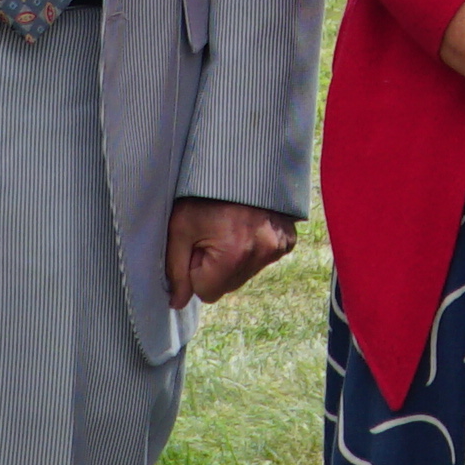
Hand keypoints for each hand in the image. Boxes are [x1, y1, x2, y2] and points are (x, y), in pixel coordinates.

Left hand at [166, 197, 297, 309]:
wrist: (239, 162)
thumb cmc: (205, 193)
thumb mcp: (181, 227)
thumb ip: (176, 269)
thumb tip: (178, 303)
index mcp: (233, 255)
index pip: (206, 293)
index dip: (195, 270)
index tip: (197, 244)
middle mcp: (262, 255)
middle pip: (227, 285)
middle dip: (215, 267)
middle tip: (211, 234)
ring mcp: (279, 248)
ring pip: (245, 274)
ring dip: (233, 259)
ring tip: (227, 228)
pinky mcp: (288, 240)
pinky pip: (263, 259)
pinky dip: (252, 249)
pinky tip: (245, 227)